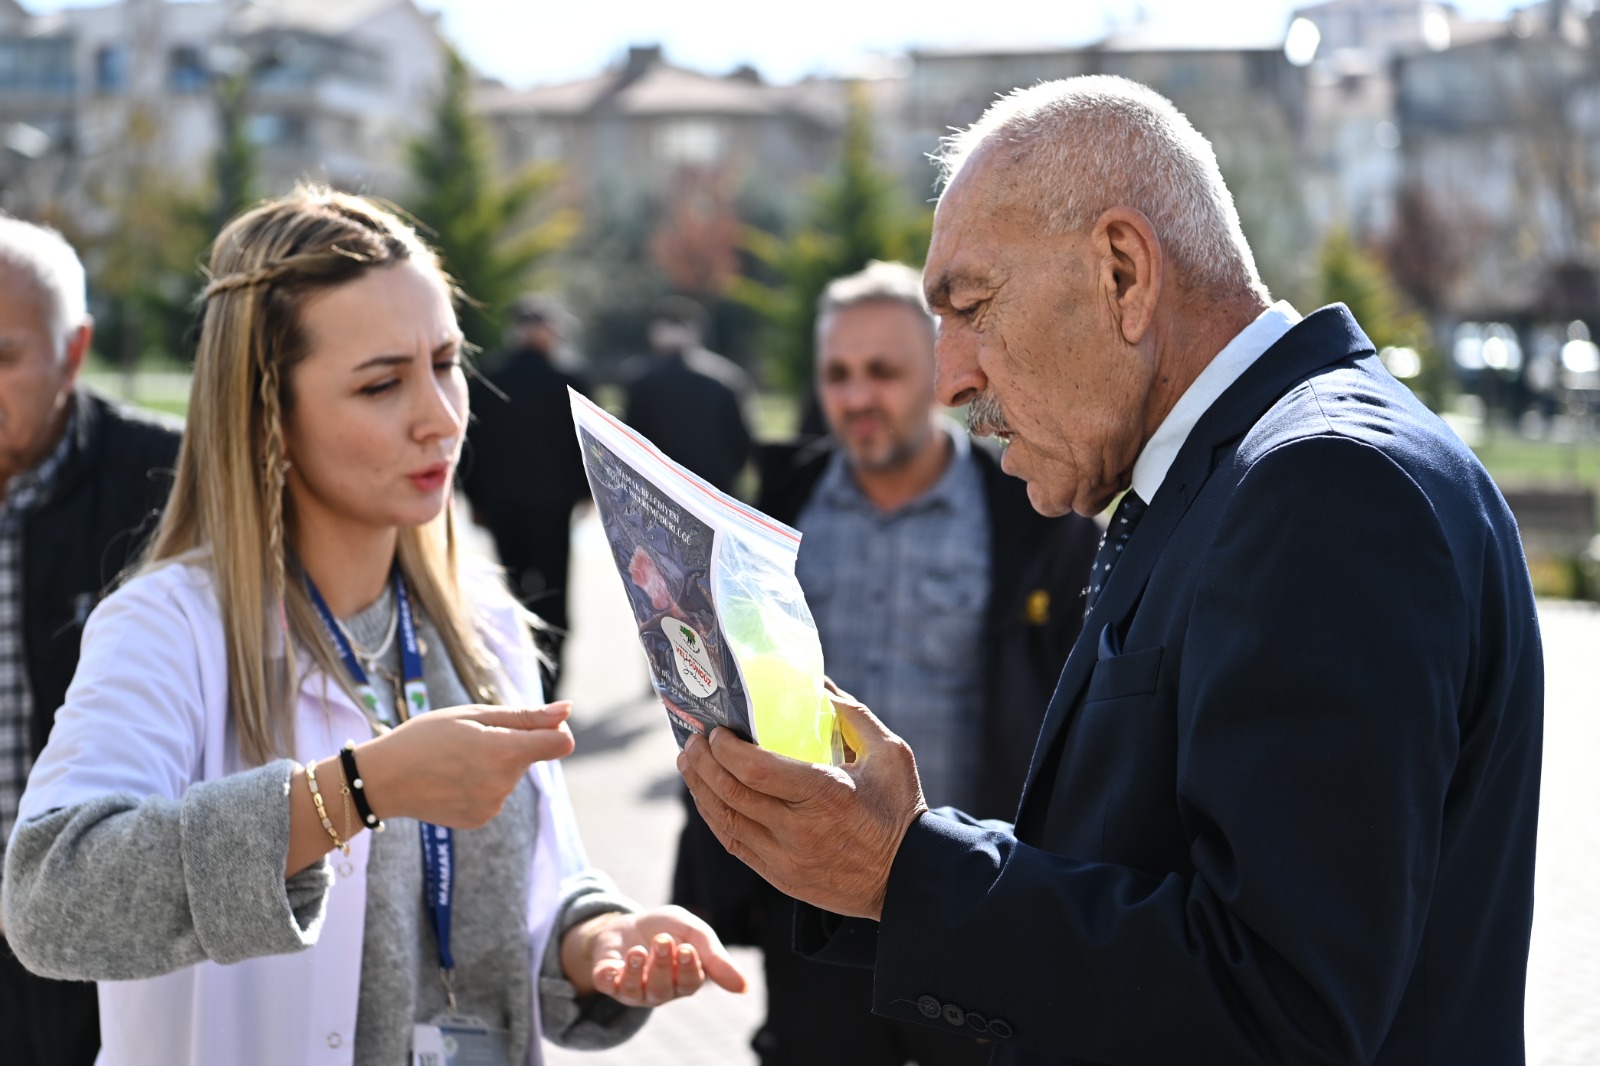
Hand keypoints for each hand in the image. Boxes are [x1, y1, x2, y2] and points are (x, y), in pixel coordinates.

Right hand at [357, 702, 575, 828]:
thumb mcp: (473, 714)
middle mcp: (504, 784)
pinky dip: (481, 785)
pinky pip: (495, 795)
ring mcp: (492, 806)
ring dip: (494, 765)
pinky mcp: (481, 819)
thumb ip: (526, 716)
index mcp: (505, 752)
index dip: (553, 729)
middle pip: (530, 756)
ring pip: (510, 775)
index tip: (532, 723)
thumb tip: (568, 710)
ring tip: (455, 760)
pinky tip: (451, 780)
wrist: (382, 779)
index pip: (561, 742)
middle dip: (511, 744)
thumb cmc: (425, 737)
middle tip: (469, 739)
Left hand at [563, 905, 747, 1005]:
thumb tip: (745, 988)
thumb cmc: (668, 929)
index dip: (688, 968)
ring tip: (638, 951)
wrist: (630, 922)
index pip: (689, 983)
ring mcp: (632, 989)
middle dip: (662, 965)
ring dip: (636, 972)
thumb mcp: (694, 933)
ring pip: (635, 991)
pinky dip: (610, 977)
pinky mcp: (607, 980)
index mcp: (683, 980)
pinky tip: (615, 964)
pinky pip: (607, 986)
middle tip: (663, 940)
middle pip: (662, 988)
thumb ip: (716, 958)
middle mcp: (659, 990)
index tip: (687, 949)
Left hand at [678, 681, 927, 919]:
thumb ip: (853, 716)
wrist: (907, 878)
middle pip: (731, 793)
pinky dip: (715, 818)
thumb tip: (819, 685)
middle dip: (703, 762)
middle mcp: (798, 829)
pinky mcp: (780, 877)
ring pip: (725, 821)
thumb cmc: (900, 810)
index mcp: (824, 793)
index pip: (755, 770)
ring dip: (700, 789)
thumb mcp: (890, 754)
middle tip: (693, 739)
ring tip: (689, 762)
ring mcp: (785, 858)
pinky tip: (706, 798)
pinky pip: (734, 845)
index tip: (716, 731)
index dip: (726, 749)